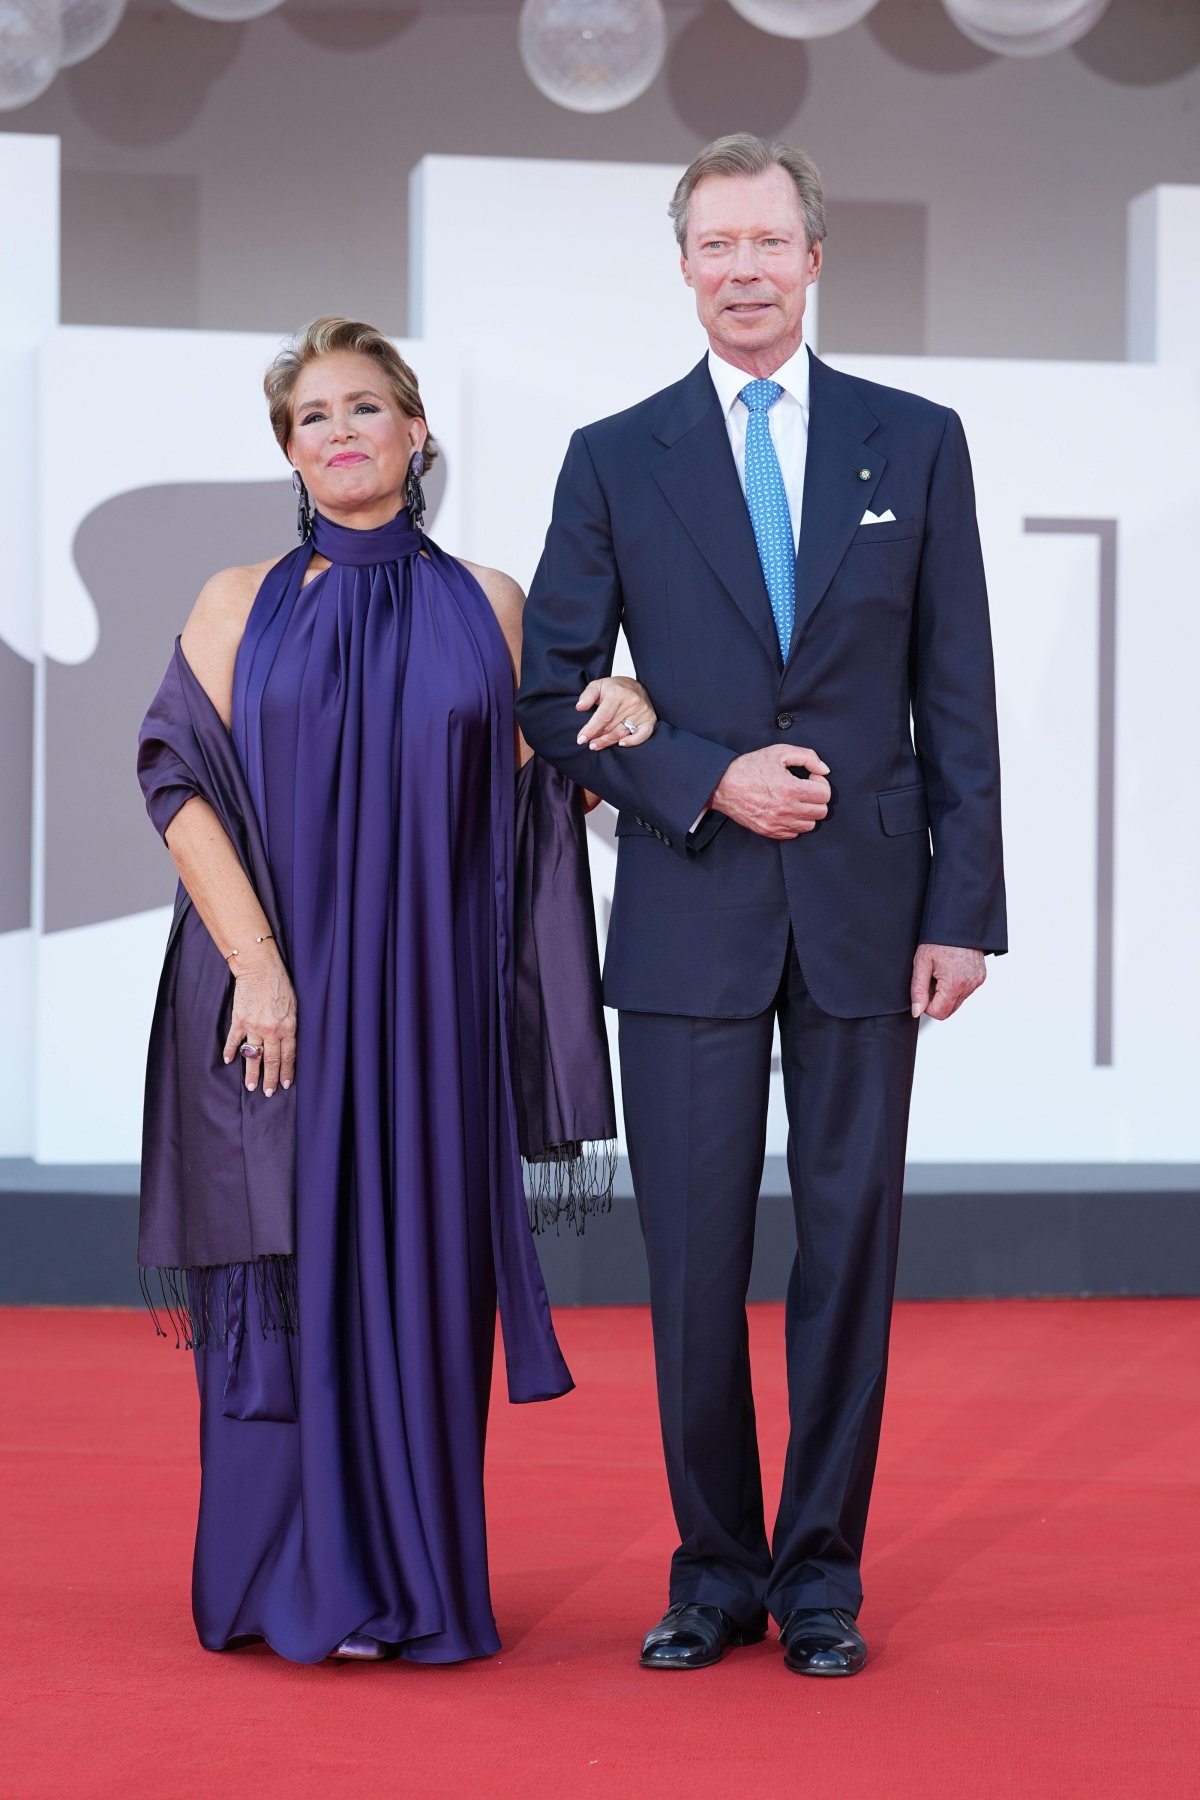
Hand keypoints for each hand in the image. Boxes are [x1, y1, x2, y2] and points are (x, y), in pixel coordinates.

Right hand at [222, 949, 297, 1095]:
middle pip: (271, 1060)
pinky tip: (229, 1061)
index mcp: (288, 1027)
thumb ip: (291, 1026)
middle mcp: (271, 1030)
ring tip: (251, 1086)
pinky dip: (231, 1052)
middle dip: (270, 1079)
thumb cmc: (281, 985)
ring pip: (253, 1056)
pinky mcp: (239, 1020)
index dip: (286, 1072)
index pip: (288, 1056)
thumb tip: (288, 1044)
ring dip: (252, 1073)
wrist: (261, 968)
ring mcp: (254, 1026)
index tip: (284, 1084)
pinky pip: (234, 1041)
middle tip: (267, 1093)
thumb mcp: (294, 1007)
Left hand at [575, 676, 656, 750]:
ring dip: (608, 741)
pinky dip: (632, 742)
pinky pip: (643, 735)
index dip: (591, 729)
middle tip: (589, 743)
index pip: (603, 716)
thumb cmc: (614, 688)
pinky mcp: (650, 719)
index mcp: (617, 693)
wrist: (634, 685)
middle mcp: (632, 701)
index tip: (581, 739)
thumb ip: (587, 696)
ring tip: (597, 745)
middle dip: (597, 737)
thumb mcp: (597, 685)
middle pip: (611, 727)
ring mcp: (642, 711)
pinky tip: (621, 743)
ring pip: (622, 733)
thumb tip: (580, 707)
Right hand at [710, 745, 830, 838]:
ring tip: (796, 800)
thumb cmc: (749, 767)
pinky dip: (794, 823)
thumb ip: (808, 757)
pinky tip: (786, 810)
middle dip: (817, 798)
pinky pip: (794, 833)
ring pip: (810, 825)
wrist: (722, 785)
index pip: (825, 795)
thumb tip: (824, 770)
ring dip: (807, 812)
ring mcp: (777, 823)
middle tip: (805, 789)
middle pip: (821, 812)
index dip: (821, 784)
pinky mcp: (769, 831)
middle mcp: (785, 809)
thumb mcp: (779, 752)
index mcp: (790, 788)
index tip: (811, 779)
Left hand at [910, 944, 985, 1020]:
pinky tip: (950, 970)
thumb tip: (917, 1011)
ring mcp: (977, 981)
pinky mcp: (980, 977)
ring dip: (946, 993)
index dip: (927, 1005)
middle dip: (937, 999)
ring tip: (941, 972)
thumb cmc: (939, 939)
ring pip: (957, 1001)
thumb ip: (918, 990)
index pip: (939, 1013)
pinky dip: (956, 986)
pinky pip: (965, 991)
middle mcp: (970, 985)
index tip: (924, 988)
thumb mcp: (922, 963)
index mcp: (955, 983)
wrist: (959, 922)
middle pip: (949, 1010)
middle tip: (932, 978)